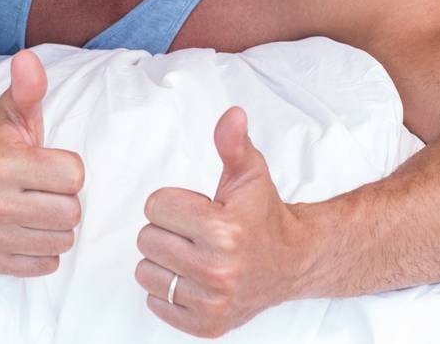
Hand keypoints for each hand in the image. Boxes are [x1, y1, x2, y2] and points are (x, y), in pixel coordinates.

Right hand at [0, 49, 84, 276]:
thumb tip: (28, 59)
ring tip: (32, 207)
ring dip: (54, 226)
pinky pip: (45, 265)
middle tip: (40, 187)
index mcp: (1, 162)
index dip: (67, 169)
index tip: (46, 163)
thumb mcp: (14, 112)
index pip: (75, 176)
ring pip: (62, 241)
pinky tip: (23, 228)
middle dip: (63, 199)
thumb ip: (29, 88)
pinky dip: (41, 250)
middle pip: (71, 213)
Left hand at [136, 107, 306, 337]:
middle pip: (147, 240)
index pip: (155, 207)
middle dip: (167, 230)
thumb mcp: (250, 172)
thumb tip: (232, 116)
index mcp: (224, 230)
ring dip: (164, 262)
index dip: (173, 202)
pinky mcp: (207, 325)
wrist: (293, 261)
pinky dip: (168, 291)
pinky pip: (156, 303)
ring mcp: (213, 302)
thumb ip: (233, 143)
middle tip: (196, 232)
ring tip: (194, 254)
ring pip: (146, 273)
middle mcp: (218, 270)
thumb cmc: (263, 215)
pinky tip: (193, 278)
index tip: (198, 207)